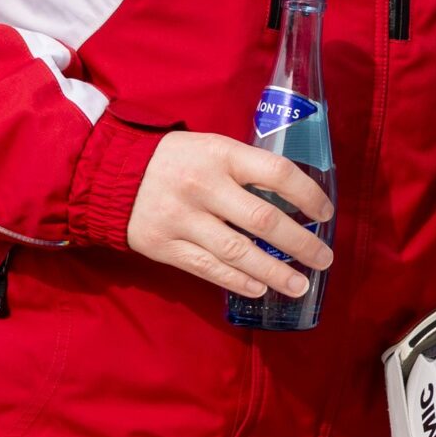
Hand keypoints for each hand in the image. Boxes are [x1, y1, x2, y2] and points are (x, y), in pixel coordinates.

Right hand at [125, 131, 332, 299]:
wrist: (109, 174)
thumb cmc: (177, 160)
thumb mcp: (213, 148)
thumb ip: (247, 168)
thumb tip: (296, 196)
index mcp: (222, 155)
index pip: (278, 173)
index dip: (308, 195)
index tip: (326, 213)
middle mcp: (204, 186)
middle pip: (263, 219)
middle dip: (301, 243)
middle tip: (324, 258)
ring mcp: (182, 218)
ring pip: (238, 252)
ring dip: (274, 272)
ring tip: (300, 285)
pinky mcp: (163, 245)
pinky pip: (207, 268)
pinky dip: (237, 281)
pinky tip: (260, 288)